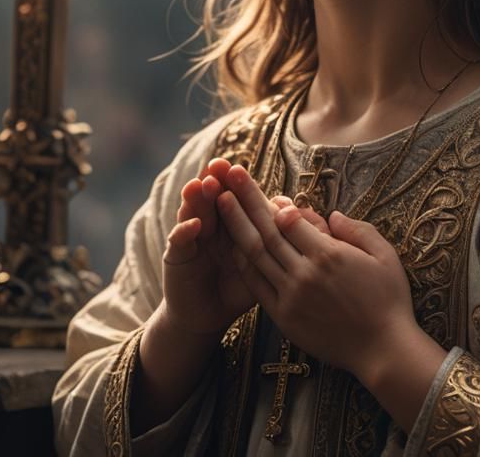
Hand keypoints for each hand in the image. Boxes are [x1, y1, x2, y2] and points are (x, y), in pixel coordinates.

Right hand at [162, 158, 329, 336]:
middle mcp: (211, 224)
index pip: (236, 199)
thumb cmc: (240, 289)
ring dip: (198, 198)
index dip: (240, 186)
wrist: (207, 316)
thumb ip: (282, 240)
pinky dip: (185, 231)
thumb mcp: (265, 264)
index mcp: (233, 223)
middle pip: (213, 198)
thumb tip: (303, 216)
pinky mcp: (176, 256)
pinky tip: (194, 223)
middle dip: (217, 181)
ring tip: (203, 184)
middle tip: (221, 164)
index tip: (243, 170)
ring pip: (195, 211)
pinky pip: (179, 241)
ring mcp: (192, 237)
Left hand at [216, 164, 418, 379]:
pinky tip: (231, 245)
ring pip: (256, 255)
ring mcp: (292, 297)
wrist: (383, 350)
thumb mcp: (384, 255)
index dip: (275, 202)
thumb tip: (331, 214)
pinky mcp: (285, 317)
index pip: (291, 220)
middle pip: (268, 231)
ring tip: (221, 202)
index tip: (267, 190)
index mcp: (329, 255)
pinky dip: (243, 263)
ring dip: (236, 226)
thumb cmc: (389, 300)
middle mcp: (305, 273)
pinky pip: (257, 285)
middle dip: (246, 200)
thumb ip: (357, 229)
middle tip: (229, 175)